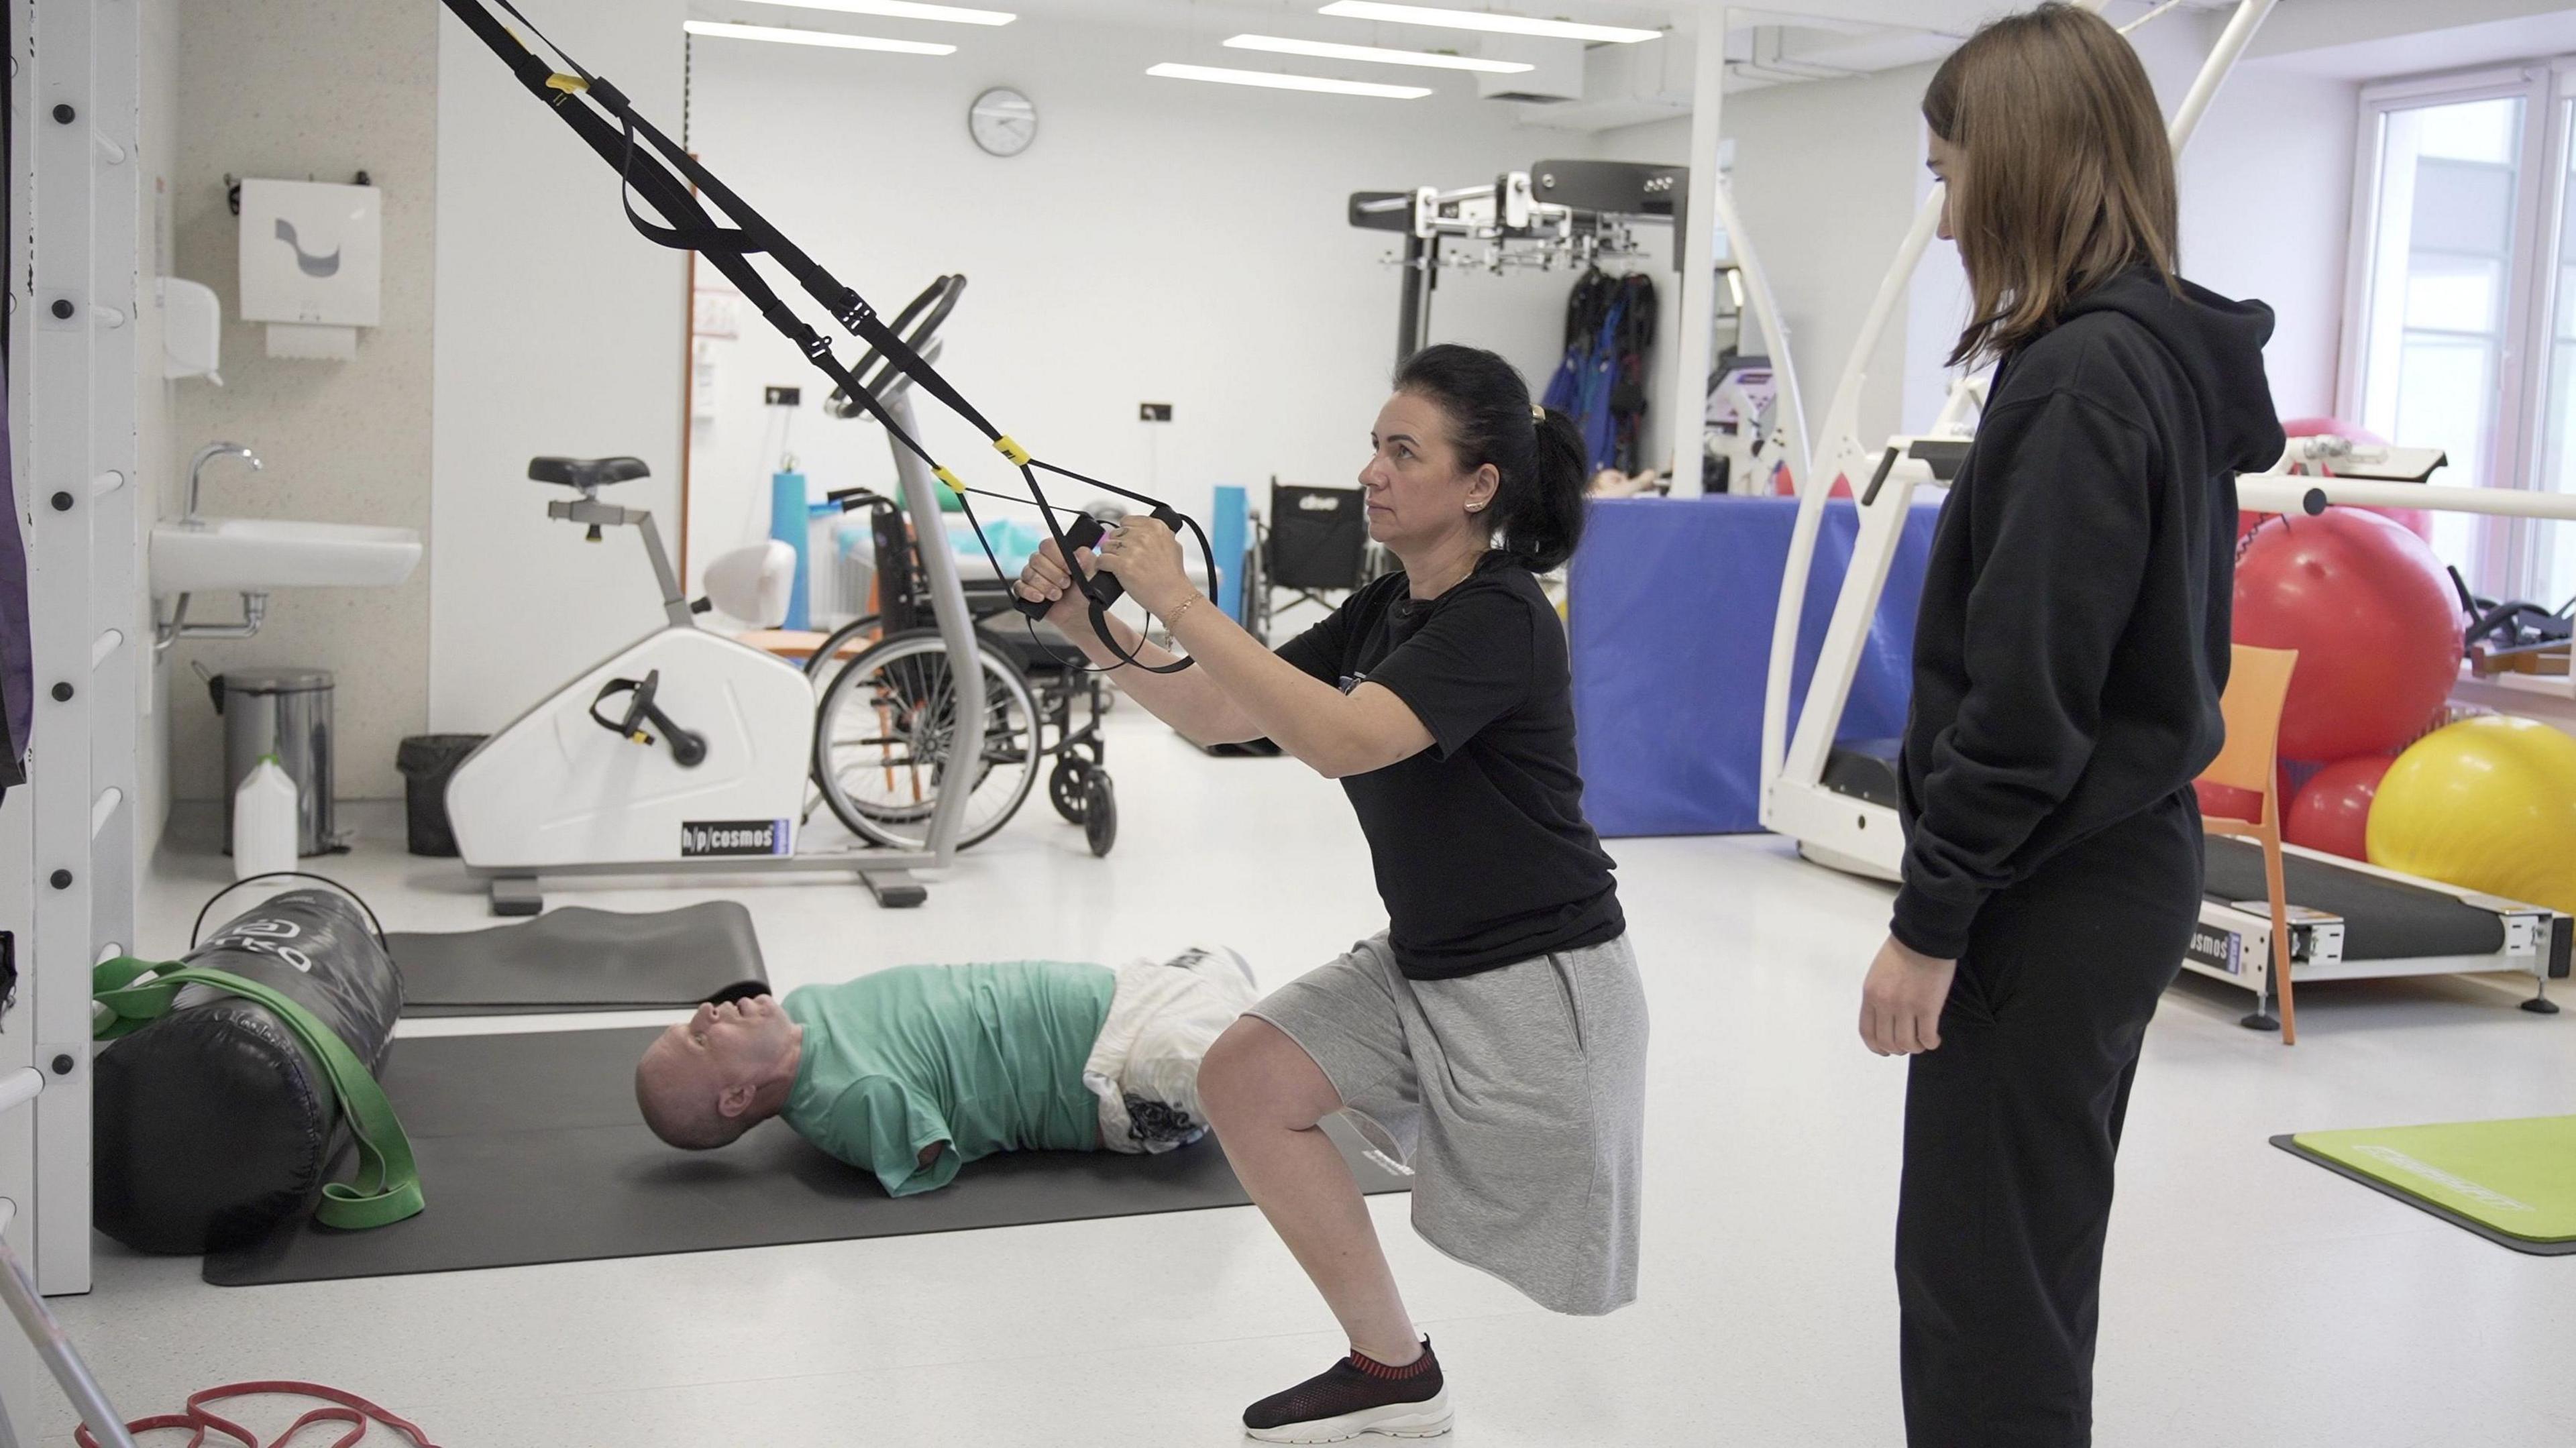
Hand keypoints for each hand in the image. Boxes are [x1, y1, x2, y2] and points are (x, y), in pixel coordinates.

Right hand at [1014, 537, 1098, 627]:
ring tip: (1057, 595)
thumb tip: (1078, 554)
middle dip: (1053, 574)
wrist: (1079, 612)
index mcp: (1056, 553)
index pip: (1047, 545)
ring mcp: (1032, 576)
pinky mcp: (1026, 591)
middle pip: (1036, 559)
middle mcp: (1041, 562)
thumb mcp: (1092, 572)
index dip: (1057, 557)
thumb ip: (1087, 559)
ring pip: (1028, 574)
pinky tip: (1041, 598)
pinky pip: (1018, 587)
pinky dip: (1029, 592)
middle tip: (1066, 584)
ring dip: (1045, 586)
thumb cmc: (1084, 590)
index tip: (1069, 569)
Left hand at [1093, 516, 1193, 616]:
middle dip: (1117, 546)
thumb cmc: (1173, 576)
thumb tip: (1144, 531)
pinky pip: (1101, 560)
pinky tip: (1109, 570)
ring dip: (1109, 556)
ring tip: (1119, 566)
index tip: (1127, 542)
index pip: (1127, 521)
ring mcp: (1132, 550)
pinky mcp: (1122, 565)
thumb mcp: (1173, 545)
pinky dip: (1102, 566)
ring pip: (1106, 546)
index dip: (1125, 533)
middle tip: (1125, 558)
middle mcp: (1144, 536)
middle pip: (1115, 533)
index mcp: (1156, 527)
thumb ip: (1158, 535)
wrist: (1173, 597)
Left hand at [1858, 936, 1957, 1055]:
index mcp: (1871, 995)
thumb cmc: (1903, 950)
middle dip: (1898, 1049)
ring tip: (1923, 1041)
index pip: (1867, 1032)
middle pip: (1887, 1042)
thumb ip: (1879, 995)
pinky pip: (1927, 1037)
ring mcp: (1906, 1007)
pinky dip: (1931, 1043)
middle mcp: (1885, 1004)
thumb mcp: (1879, 973)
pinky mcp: (1928, 1007)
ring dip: (1916, 1047)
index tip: (1885, 1050)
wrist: (1924, 936)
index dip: (1876, 1047)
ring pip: (1907, 1044)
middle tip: (1910, 1044)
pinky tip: (1935, 1038)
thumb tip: (1885, 1016)